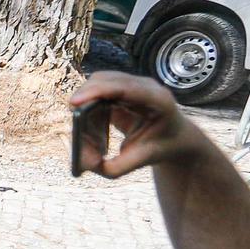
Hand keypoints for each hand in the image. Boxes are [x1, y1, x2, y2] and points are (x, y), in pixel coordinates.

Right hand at [68, 71, 210, 178]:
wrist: (175, 137)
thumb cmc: (159, 148)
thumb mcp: (139, 162)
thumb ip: (112, 167)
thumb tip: (85, 162)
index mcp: (158, 101)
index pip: (124, 88)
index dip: (97, 92)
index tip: (74, 103)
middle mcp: (146, 86)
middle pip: (105, 80)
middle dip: (85, 99)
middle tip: (75, 123)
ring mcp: (134, 83)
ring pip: (97, 84)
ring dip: (86, 107)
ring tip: (91, 136)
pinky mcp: (122, 86)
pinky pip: (98, 90)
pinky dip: (90, 108)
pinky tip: (96, 129)